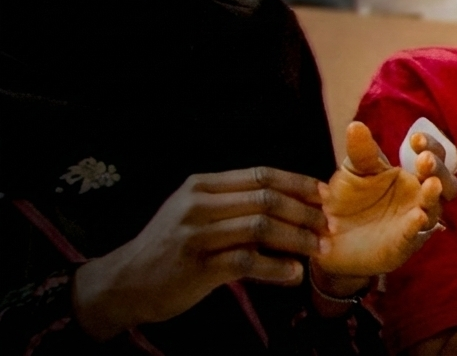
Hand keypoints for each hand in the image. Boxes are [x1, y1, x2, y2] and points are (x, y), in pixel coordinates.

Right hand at [73, 168, 328, 339]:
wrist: (123, 282)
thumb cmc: (170, 248)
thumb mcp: (195, 213)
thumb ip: (233, 202)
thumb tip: (290, 200)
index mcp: (201, 185)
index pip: (262, 175)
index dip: (299, 184)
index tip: (326, 196)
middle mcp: (198, 204)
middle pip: (267, 199)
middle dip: (306, 212)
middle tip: (331, 226)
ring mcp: (196, 234)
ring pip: (262, 227)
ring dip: (298, 238)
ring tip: (320, 249)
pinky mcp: (197, 265)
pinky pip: (247, 261)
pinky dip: (276, 267)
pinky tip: (293, 273)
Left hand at [313, 123, 448, 280]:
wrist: (329, 236)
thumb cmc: (349, 200)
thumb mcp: (353, 171)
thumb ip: (360, 152)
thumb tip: (355, 125)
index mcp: (412, 176)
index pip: (434, 156)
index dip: (431, 146)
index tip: (416, 139)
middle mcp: (420, 197)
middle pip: (446, 182)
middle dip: (439, 169)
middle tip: (425, 159)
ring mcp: (415, 222)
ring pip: (436, 208)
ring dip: (435, 196)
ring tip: (432, 184)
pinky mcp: (404, 244)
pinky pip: (416, 234)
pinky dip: (419, 225)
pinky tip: (418, 216)